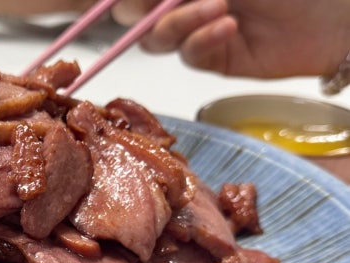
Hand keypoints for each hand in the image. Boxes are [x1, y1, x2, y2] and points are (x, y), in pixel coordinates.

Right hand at [110, 0, 349, 78]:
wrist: (331, 16)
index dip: (131, 1)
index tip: (130, 1)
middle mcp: (184, 3)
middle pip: (135, 16)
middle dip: (142, 10)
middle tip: (158, 4)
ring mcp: (195, 31)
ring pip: (157, 38)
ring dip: (179, 22)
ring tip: (218, 7)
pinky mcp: (210, 59)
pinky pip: (188, 55)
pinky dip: (202, 40)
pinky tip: (227, 27)